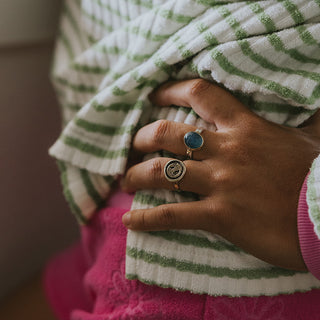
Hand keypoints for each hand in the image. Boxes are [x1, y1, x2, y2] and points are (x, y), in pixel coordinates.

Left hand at [121, 79, 319, 270]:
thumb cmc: (317, 178)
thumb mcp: (308, 140)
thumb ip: (301, 122)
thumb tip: (314, 108)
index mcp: (245, 127)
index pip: (200, 94)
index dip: (169, 90)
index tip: (152, 95)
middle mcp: (227, 151)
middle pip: (167, 134)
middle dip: (141, 138)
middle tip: (132, 146)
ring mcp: (221, 183)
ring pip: (162, 172)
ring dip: (136, 176)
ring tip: (124, 181)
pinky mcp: (220, 216)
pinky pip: (172, 216)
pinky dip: (146, 220)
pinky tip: (129, 222)